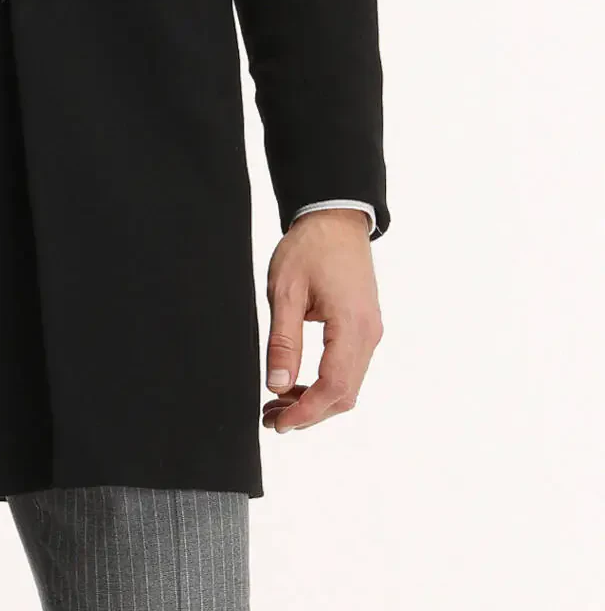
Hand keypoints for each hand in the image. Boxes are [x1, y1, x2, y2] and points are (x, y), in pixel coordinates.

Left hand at [262, 207, 382, 434]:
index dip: (305, 412)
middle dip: (308, 413)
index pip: (333, 387)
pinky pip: (349, 368)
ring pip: (348, 385)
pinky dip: (324, 383)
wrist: (335, 218)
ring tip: (277, 404)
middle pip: (344, 394)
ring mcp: (370, 332)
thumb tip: (277, 385)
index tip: (278, 423)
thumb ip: (283, 341)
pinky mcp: (364, 327)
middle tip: (271, 419)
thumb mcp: (285, 291)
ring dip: (315, 401)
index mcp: (352, 326)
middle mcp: (368, 334)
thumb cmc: (310, 248)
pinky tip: (296, 383)